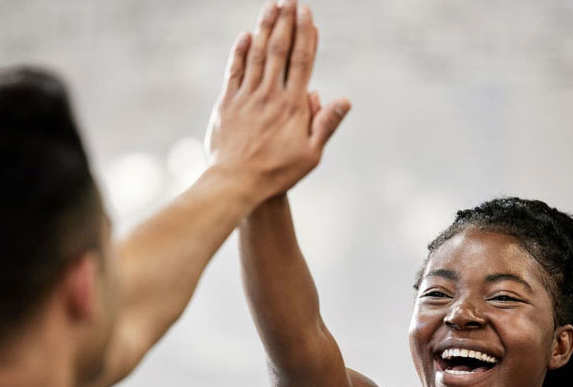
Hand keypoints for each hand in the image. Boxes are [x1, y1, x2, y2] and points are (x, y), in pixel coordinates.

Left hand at [205, 0, 350, 203]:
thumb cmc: (277, 173)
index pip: (302, 62)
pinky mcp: (227, 104)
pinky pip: (234, 71)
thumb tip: (346, 100)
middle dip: (286, 22)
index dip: (306, 35)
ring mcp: (246, 97)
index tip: (309, 14)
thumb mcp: (310, 154)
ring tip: (272, 5)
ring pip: (257, 55)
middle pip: (279, 51)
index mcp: (292, 106)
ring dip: (265, 28)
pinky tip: (245, 35)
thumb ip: (326, 124)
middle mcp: (269, 95)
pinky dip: (240, 51)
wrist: (235, 183)